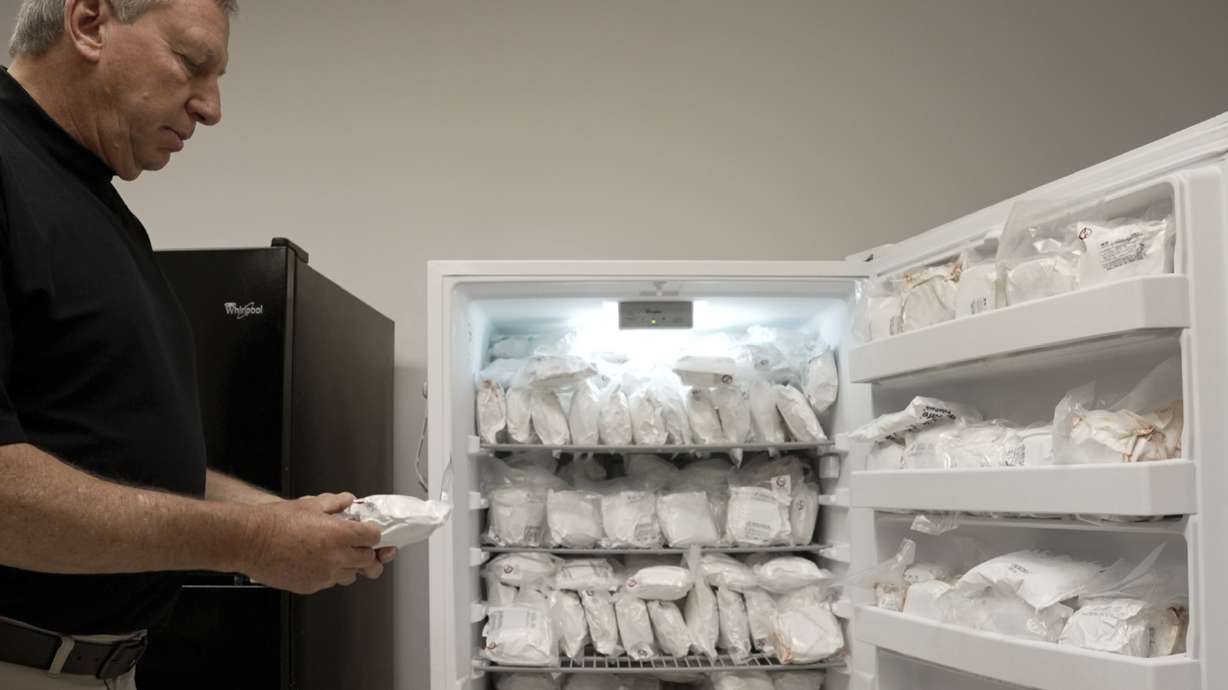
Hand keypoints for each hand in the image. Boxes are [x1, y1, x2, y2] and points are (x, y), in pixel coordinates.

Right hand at [240, 492, 381, 593]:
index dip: (372, 533)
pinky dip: (329, 574)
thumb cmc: (275, 523)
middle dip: (367, 553)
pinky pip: (330, 582)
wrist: (250, 541)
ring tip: (338, 556)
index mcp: (339, 534)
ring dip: (350, 566)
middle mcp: (336, 557)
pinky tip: (319, 563)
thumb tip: (347, 501)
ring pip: (351, 575)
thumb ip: (335, 503)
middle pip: (369, 561)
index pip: (374, 537)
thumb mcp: (310, 504)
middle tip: (361, 548)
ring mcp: (324, 575)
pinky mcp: (311, 586)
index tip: (369, 532)